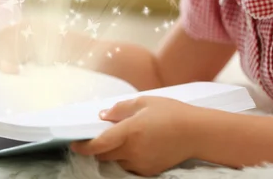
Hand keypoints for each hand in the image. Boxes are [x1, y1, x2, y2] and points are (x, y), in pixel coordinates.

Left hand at [70, 96, 200, 176]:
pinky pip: (131, 166)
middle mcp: (132, 151)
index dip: (83, 146)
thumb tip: (103, 116)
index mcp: (129, 132)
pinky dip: (128, 158)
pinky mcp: (149, 170)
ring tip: (125, 138)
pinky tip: (139, 145)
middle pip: (103, 156)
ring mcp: (141, 163)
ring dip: (114, 153)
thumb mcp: (145, 102)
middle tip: (101, 136)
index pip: (98, 145)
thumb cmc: (172, 113)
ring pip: (117, 162)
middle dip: (98, 148)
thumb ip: (121, 109)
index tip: (75, 143)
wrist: (197, 132)